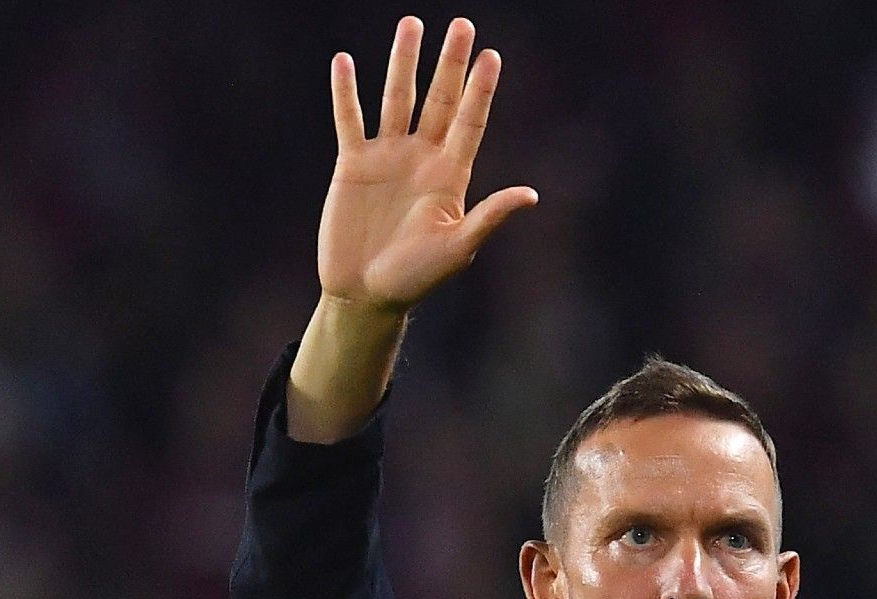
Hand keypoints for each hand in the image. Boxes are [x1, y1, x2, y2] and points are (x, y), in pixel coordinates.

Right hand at [318, 16, 537, 313]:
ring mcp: (387, 157)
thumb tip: (531, 195)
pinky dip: (346, 92)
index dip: (482, 90)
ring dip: (404, 62)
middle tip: (462, 24)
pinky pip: (349, 120)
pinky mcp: (353, 164)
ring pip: (397, 98)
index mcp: (452, 175)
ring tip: (411, 24)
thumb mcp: (458, 248)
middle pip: (440, 99)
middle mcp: (422, 158)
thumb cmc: (416, 278)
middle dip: (451, 63)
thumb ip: (490, 216)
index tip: (492, 56)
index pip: (470, 122)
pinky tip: (345, 62)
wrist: (366, 293)